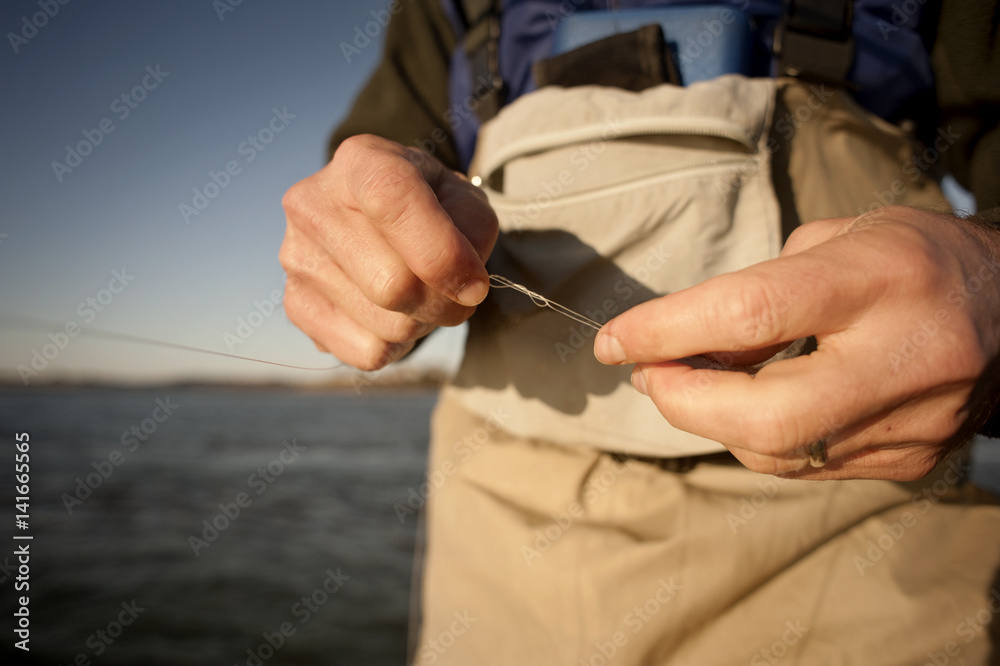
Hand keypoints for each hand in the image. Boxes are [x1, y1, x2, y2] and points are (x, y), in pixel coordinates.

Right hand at [280, 135, 497, 369]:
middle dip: (442, 302)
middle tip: (458, 295)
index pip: (391, 200)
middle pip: (392, 283)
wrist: (375, 218)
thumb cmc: (427, 205)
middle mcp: (313, 205)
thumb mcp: (461, 197)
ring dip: (423, 323)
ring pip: (387, 325)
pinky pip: (367, 353)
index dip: (441, 253)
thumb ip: (473, 229)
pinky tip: (393, 315)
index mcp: (360, 162)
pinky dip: (397, 346)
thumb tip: (464, 286)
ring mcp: (296, 257)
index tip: (474, 285)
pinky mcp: (295, 304)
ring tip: (419, 296)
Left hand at [594, 206, 999, 480]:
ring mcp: (913, 422)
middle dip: (681, 400)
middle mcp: (905, 357)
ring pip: (778, 453)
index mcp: (883, 278)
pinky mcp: (910, 459)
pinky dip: (755, 437)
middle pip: (763, 415)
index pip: (750, 313)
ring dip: (710, 420)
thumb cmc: (912, 256)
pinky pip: (804, 465)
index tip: (612, 339)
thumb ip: (755, 292)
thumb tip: (680, 345)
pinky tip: (741, 404)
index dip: (664, 330)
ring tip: (685, 381)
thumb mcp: (833, 240)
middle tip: (646, 371)